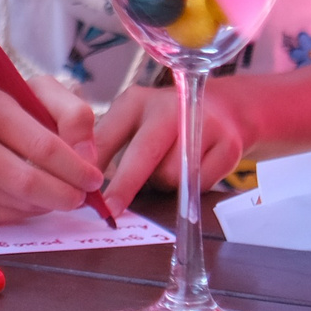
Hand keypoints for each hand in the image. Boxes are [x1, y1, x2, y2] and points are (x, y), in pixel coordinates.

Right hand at [0, 71, 107, 224]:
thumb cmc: (8, 111)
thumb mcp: (41, 95)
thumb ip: (73, 115)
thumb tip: (86, 157)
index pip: (40, 146)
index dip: (74, 167)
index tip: (93, 178)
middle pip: (25, 182)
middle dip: (64, 194)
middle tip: (81, 196)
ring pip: (17, 204)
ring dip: (45, 203)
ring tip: (52, 188)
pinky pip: (3, 219)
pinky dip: (24, 212)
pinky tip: (25, 196)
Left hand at [96, 80, 253, 211]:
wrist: (224, 108)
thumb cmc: (167, 122)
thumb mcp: (132, 121)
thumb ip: (109, 145)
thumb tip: (83, 182)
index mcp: (136, 101)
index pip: (108, 135)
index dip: (94, 165)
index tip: (82, 189)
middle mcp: (169, 107)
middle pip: (144, 152)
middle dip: (125, 185)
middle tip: (111, 209)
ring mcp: (202, 124)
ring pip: (172, 175)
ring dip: (163, 184)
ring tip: (166, 169)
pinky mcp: (227, 146)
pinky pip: (198, 184)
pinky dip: (188, 187)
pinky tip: (190, 170)